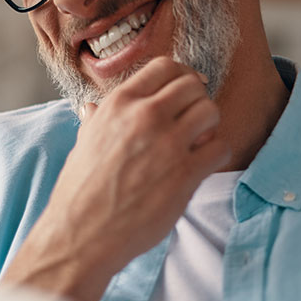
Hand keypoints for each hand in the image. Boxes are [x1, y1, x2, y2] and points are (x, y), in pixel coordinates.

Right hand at [0, 57, 229, 300]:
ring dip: (210, 126)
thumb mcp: (83, 143)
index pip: (165, 66)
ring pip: (211, 111)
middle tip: (193, 120)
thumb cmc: (80, 191)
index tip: (185, 92)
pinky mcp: (185, 173)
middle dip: (197, 100)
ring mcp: (167, 144)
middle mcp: (144, 116)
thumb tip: (91, 108)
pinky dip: (216, 153)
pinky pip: (220, 147)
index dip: (181, 77)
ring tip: (198, 142)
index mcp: (119, 103)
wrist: (82, 234)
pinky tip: (201, 165)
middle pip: (192, 85)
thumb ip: (96, 120)